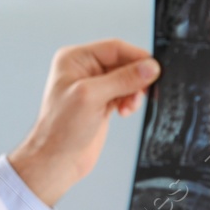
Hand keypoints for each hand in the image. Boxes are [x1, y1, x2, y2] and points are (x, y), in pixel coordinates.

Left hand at [8, 39, 158, 206]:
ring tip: (128, 106)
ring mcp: (93, 88)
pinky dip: (130, 101)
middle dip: (135, 78)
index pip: (114, 48)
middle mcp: (84, 71)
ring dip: (133, 92)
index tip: (153, 69)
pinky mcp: (102, 104)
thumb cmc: (59, 129)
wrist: (56, 161)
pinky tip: (125, 111)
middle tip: (142, 91)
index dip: (135, 58)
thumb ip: (122, 79)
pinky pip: (125, 94)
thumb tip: (149, 68)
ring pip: (127, 80)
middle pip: (123, 64)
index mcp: (74, 59)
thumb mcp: (92, 97)